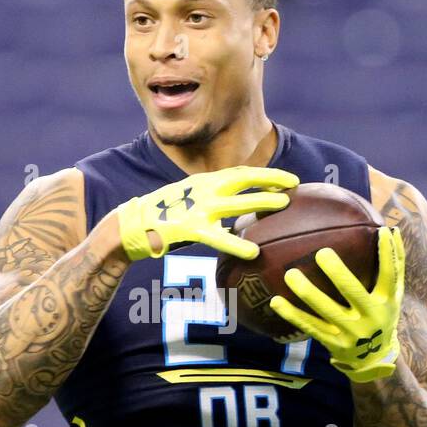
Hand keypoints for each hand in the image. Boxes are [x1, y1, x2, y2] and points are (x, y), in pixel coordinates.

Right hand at [115, 165, 297, 260]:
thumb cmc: (164, 216)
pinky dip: (237, 244)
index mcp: (205, 181)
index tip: (288, 180)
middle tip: (293, 185)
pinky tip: (253, 252)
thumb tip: (237, 213)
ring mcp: (198, 207)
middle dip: (270, 179)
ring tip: (282, 204)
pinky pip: (218, 237)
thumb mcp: (190, 200)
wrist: (132, 225)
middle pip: (243, 179)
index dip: (265, 175)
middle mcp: (204, 189)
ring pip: (236, 202)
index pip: (241, 173)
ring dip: (261, 202)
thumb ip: (212, 201)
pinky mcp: (190, 228)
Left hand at [268, 226, 405, 382]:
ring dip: (307, 292)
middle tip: (322, 253)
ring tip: (290, 274)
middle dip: (338, 273)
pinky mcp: (333, 343)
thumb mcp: (394, 295)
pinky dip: (292, 315)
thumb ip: (395, 265)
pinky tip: (276, 301)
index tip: (380, 232)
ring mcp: (350, 332)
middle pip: (353, 292)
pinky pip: (309, 326)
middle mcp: (370, 317)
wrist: (373, 359)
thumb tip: (392, 228)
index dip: (387, 254)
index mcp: (386, 301)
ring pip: (326, 311)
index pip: (389, 275)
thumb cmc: (382, 315)